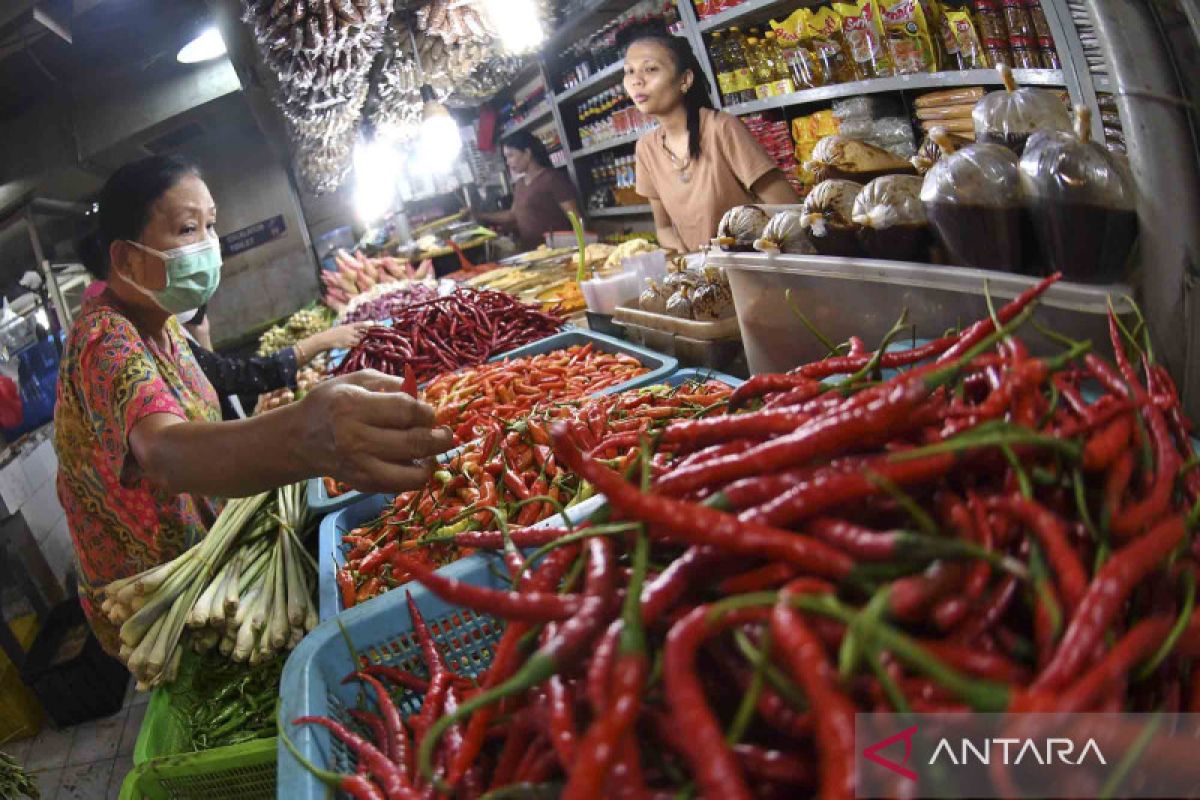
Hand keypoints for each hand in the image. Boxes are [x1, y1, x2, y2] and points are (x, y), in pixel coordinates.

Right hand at [296, 370, 453, 493]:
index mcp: (352, 406)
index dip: (427, 412)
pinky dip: (416, 475)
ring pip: (414, 474)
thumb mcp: (356, 380)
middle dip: (440, 438)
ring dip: (432, 461)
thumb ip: (391, 383)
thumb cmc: (331, 403)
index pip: (407, 411)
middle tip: (445, 434)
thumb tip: (424, 395)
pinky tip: (415, 462)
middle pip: (416, 443)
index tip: (429, 412)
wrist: (300, 439)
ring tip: (432, 451)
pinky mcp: (363, 484)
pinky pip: (402, 486)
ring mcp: (359, 466)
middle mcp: (355, 439)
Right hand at [315, 322, 370, 352]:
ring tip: (357, 343)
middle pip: (362, 334)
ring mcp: (348, 337)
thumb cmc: (333, 334)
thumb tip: (358, 330)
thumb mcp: (341, 328)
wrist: (325, 339)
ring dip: (359, 342)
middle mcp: (349, 331)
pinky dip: (356, 346)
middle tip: (369, 338)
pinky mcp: (347, 344)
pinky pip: (354, 346)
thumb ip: (350, 329)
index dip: (367, 325)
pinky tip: (354, 346)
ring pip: (359, 341)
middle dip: (365, 336)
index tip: (374, 325)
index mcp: (348, 326)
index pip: (360, 324)